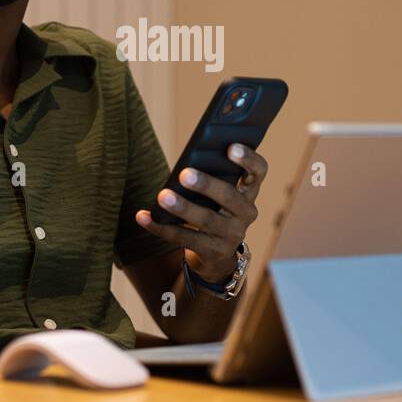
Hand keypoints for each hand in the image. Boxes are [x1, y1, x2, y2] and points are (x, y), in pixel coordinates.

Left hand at [135, 143, 269, 283]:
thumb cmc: (213, 210)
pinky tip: (143, 217)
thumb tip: (185, 165)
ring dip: (183, 207)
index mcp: (249, 192)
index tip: (231, 147)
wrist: (216, 255)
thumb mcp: (219, 194)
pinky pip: (184, 238)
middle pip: (229, 196)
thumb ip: (212, 176)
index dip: (248, 159)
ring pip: (207, 220)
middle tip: (184, 173)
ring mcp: (231, 235)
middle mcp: (246, 213)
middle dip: (207, 184)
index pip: (259, 171)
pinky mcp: (212, 251)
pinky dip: (160, 227)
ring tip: (163, 196)